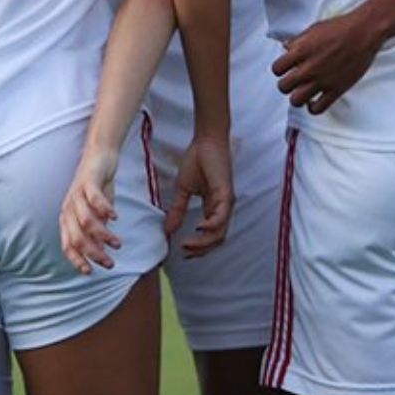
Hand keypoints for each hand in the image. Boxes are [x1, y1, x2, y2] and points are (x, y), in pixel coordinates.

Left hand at [59, 148, 121, 275]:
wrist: (99, 157)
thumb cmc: (97, 188)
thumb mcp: (95, 213)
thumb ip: (96, 230)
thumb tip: (100, 250)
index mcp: (67, 218)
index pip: (67, 245)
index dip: (76, 260)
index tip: (90, 273)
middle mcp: (69, 208)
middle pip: (77, 238)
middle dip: (94, 254)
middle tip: (110, 263)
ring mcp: (77, 195)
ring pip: (86, 222)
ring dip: (103, 236)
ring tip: (117, 244)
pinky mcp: (88, 182)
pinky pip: (95, 199)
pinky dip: (105, 210)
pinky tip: (116, 218)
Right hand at [164, 133, 233, 258]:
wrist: (205, 141)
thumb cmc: (197, 161)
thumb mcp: (183, 190)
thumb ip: (178, 210)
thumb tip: (168, 230)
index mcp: (214, 208)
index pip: (211, 236)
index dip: (198, 247)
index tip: (182, 252)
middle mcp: (223, 208)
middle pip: (217, 239)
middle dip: (201, 250)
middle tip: (185, 252)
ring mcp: (226, 202)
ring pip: (220, 232)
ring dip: (203, 242)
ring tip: (187, 244)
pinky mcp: (226, 194)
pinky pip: (221, 216)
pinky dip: (211, 226)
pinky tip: (198, 227)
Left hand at [273, 9, 385, 114]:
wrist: (364, 32)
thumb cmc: (340, 28)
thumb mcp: (313, 29)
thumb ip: (297, 41)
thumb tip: (286, 48)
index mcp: (300, 51)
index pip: (276, 69)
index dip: (280, 70)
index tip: (286, 69)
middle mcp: (309, 68)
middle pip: (283, 87)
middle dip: (286, 85)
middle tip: (294, 82)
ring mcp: (322, 80)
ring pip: (296, 101)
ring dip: (297, 97)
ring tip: (303, 92)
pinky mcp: (336, 90)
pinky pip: (318, 109)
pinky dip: (313, 107)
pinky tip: (314, 100)